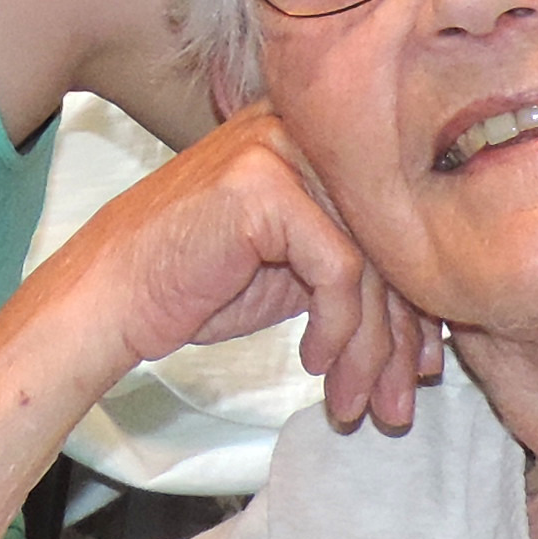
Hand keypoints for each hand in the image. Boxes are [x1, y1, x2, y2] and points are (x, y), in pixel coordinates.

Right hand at [51, 112, 445, 436]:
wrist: (108, 295)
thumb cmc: (190, 282)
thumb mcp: (291, 272)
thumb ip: (353, 271)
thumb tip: (430, 329)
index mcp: (317, 142)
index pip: (393, 226)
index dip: (416, 306)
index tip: (423, 370)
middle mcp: (305, 131)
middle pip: (388, 244)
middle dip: (400, 341)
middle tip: (397, 407)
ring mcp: (282, 149)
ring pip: (370, 263)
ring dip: (369, 351)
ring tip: (357, 404)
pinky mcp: (264, 185)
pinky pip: (339, 271)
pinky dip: (337, 329)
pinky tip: (314, 361)